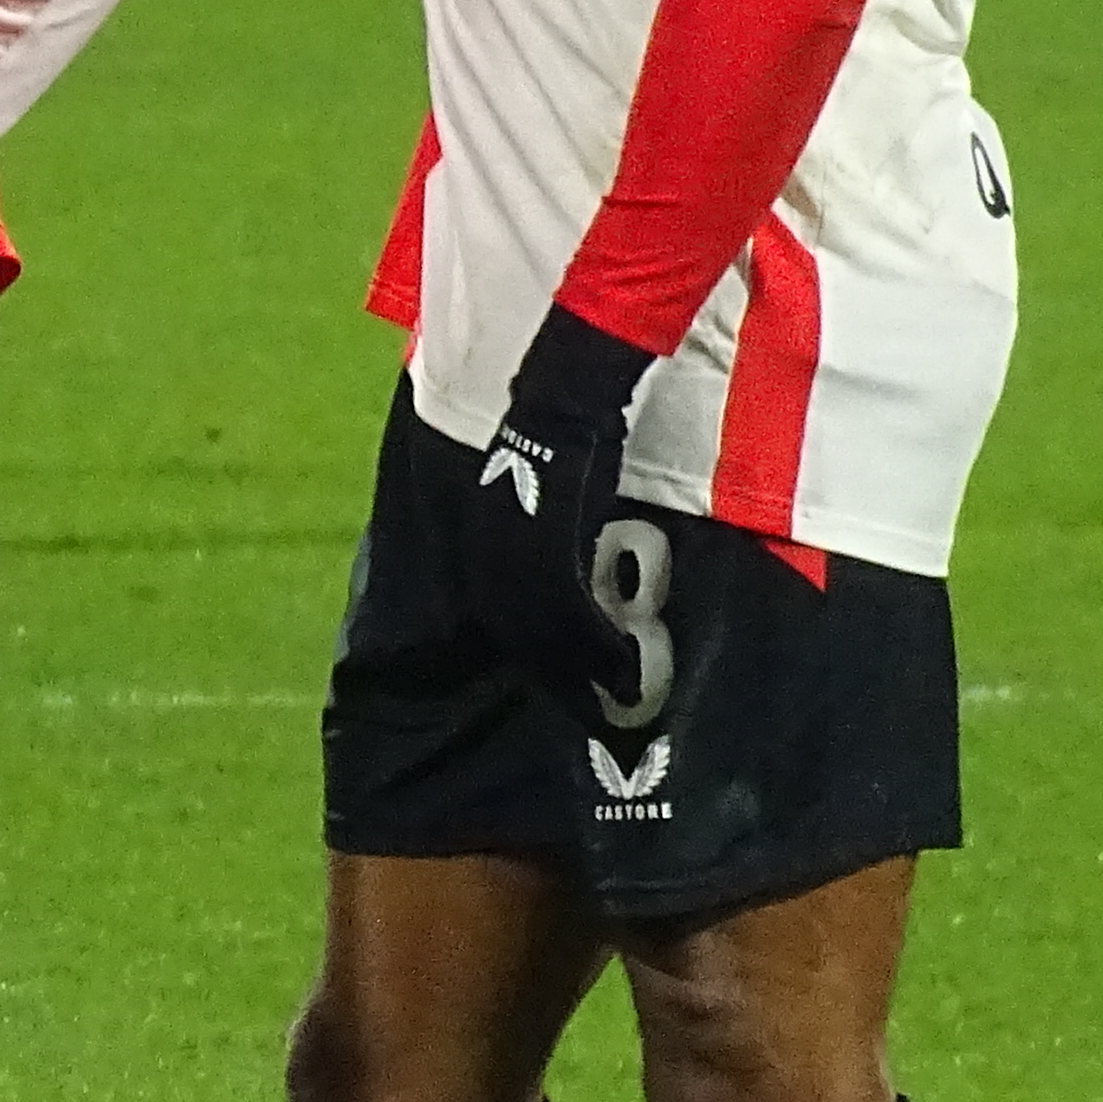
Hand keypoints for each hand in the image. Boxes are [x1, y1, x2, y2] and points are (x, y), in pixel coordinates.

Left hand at [456, 307, 661, 726]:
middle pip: (518, 635)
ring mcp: (512, 550)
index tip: (560, 686)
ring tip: (620, 692)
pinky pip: (569, 612)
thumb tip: (564, 570)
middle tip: (592, 709)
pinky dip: (597, 646)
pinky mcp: (546, 542)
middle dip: (557, 676)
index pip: (498, 616)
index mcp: (480, 541)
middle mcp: (486, 551)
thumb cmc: (564, 439)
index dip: (532, 656)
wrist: (566, 392)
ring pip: (543, 633)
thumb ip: (540, 537)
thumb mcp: (537, 496)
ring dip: (583, 670)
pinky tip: (622, 665)